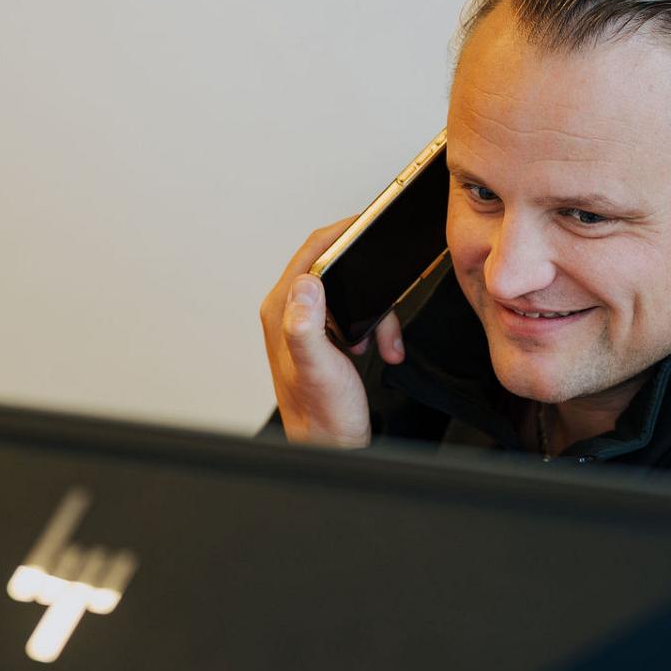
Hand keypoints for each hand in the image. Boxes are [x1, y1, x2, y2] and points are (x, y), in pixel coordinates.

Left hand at [259, 219, 406, 447]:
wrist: (331, 447)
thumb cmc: (323, 417)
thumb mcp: (319, 369)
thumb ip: (307, 325)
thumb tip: (307, 283)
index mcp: (283, 311)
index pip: (313, 252)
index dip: (344, 231)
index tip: (372, 223)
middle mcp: (290, 313)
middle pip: (335, 267)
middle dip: (368, 283)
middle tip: (387, 297)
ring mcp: (306, 324)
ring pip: (350, 292)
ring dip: (375, 313)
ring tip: (381, 339)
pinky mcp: (324, 336)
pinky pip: (355, 313)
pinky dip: (374, 327)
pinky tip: (379, 347)